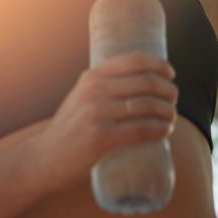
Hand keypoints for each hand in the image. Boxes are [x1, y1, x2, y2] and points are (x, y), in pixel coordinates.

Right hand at [29, 51, 178, 193]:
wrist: (44, 158)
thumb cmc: (69, 129)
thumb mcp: (80, 98)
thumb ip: (103, 88)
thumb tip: (140, 84)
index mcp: (91, 77)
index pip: (134, 60)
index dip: (159, 65)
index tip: (170, 74)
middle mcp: (94, 91)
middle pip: (146, 82)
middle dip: (168, 90)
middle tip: (173, 100)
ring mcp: (97, 114)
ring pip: (147, 106)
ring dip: (168, 111)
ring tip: (172, 118)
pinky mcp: (101, 137)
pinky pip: (141, 130)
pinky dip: (159, 129)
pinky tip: (166, 130)